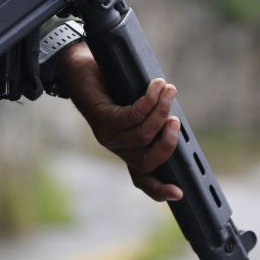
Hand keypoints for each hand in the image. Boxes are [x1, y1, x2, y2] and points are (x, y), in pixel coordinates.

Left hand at [54, 41, 182, 201]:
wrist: (81, 67)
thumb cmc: (113, 84)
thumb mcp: (137, 105)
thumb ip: (153, 117)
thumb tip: (175, 121)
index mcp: (127, 149)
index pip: (142, 179)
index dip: (159, 190)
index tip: (179, 193)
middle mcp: (116, 147)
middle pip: (147, 161)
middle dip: (167, 143)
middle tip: (176, 120)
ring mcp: (107, 136)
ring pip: (143, 134)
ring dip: (161, 110)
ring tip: (168, 89)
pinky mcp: (101, 120)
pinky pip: (133, 115)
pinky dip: (150, 100)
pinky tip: (156, 85)